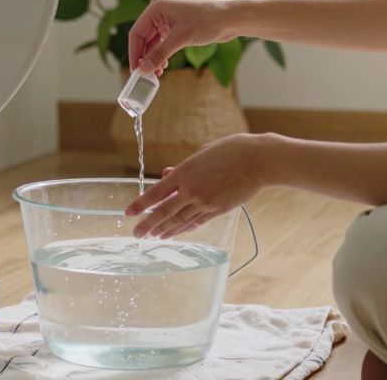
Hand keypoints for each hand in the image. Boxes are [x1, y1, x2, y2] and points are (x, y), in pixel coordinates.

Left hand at [124, 133, 273, 239]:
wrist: (258, 161)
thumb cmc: (231, 150)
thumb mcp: (201, 153)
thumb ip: (183, 168)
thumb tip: (168, 175)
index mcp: (184, 172)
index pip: (156, 193)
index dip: (141, 205)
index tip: (128, 213)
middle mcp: (191, 190)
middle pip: (164, 213)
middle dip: (148, 225)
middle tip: (136, 234)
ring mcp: (205, 202)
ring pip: (180, 221)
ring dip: (165, 230)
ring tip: (155, 236)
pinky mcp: (218, 210)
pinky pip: (197, 222)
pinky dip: (185, 228)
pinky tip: (177, 232)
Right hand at [127, 0, 233, 74]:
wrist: (230, 18)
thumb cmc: (207, 21)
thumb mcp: (181, 39)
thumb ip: (160, 54)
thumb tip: (144, 69)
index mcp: (156, 8)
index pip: (137, 32)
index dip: (134, 52)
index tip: (135, 70)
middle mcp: (159, 12)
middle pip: (143, 38)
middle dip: (144, 57)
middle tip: (145, 75)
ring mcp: (167, 19)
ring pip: (153, 42)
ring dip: (153, 57)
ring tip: (156, 73)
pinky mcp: (176, 27)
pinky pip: (162, 42)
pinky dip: (161, 54)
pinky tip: (164, 65)